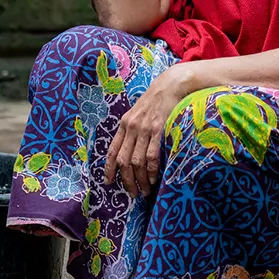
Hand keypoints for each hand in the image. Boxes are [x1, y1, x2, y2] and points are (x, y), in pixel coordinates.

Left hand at [105, 64, 190, 197]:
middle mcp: (131, 127)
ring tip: (145, 190)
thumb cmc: (156, 102)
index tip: (108, 182)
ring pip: (137, 161)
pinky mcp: (158, 130)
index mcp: (124, 124)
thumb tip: (130, 150)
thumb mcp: (138, 113)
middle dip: (126, 180)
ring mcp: (144, 129)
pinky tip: (154, 179)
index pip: (113, 150)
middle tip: (133, 193)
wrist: (170, 85)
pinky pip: (151, 155)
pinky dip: (152, 170)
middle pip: (123, 161)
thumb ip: (132, 130)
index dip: (109, 168)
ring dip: (140, 179)